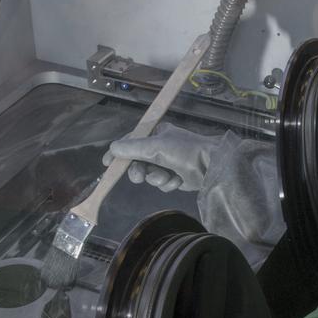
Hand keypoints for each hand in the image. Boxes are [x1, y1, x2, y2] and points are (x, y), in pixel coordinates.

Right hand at [101, 121, 217, 191]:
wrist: (211, 166)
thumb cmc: (183, 151)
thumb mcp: (155, 147)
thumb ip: (132, 148)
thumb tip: (112, 149)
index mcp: (157, 134)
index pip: (131, 142)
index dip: (119, 153)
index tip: (107, 164)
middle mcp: (161, 147)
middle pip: (138, 162)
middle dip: (139, 171)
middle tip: (139, 177)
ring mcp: (169, 163)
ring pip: (150, 175)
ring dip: (157, 178)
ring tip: (167, 176)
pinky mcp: (176, 177)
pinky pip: (163, 183)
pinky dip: (168, 183)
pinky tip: (178, 180)